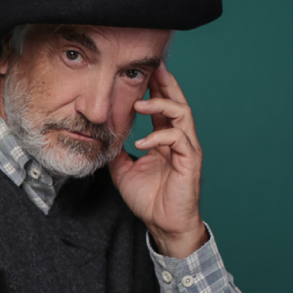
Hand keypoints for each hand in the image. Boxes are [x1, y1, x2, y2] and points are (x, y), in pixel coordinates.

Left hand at [109, 63, 207, 258]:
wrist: (163, 224)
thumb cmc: (148, 199)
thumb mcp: (123, 170)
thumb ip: (117, 150)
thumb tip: (103, 135)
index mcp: (164, 140)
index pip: (161, 108)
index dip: (154, 89)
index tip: (142, 73)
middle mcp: (179, 140)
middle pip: (177, 102)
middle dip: (165, 83)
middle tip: (152, 67)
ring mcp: (187, 149)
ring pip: (183, 115)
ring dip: (161, 105)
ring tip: (139, 104)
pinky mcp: (190, 162)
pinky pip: (179, 140)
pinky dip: (160, 137)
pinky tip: (142, 142)